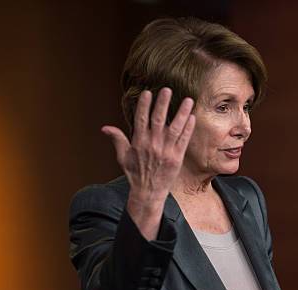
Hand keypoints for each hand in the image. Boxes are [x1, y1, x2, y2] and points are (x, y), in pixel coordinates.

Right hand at [101, 88, 195, 238]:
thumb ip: (117, 140)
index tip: (148, 92)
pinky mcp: (177, 157)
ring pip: (175, 128)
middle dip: (163, 103)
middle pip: (158, 119)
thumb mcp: (123, 157)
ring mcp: (166, 151)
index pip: (142, 119)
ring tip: (188, 99)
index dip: (145, 105)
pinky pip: (184, 140)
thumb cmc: (135, 174)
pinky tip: (192, 117)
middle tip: (167, 89)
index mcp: (139, 142)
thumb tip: (105, 127)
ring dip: (182, 113)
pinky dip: (188, 128)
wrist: (148, 192)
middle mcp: (152, 144)